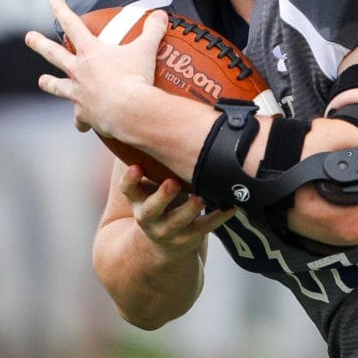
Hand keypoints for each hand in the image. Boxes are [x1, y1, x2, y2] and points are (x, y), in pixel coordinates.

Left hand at [25, 0, 167, 135]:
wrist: (130, 111)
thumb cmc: (134, 80)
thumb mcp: (146, 50)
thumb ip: (152, 31)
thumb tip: (160, 16)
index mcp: (90, 53)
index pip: (72, 25)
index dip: (62, 11)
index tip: (53, 2)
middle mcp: (79, 72)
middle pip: (53, 54)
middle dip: (40, 44)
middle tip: (29, 37)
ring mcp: (78, 94)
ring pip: (57, 86)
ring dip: (49, 83)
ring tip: (42, 81)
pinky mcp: (85, 114)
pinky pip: (79, 119)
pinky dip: (81, 122)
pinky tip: (82, 125)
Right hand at [119, 166, 234, 256]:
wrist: (163, 241)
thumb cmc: (160, 201)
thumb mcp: (150, 185)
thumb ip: (154, 162)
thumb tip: (163, 117)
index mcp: (138, 199)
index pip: (128, 190)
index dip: (130, 180)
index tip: (135, 167)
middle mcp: (148, 216)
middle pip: (151, 209)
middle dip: (161, 196)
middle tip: (172, 183)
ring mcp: (167, 230)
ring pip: (178, 221)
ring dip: (190, 209)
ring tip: (202, 197)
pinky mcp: (188, 238)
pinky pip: (204, 228)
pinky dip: (218, 217)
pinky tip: (230, 206)